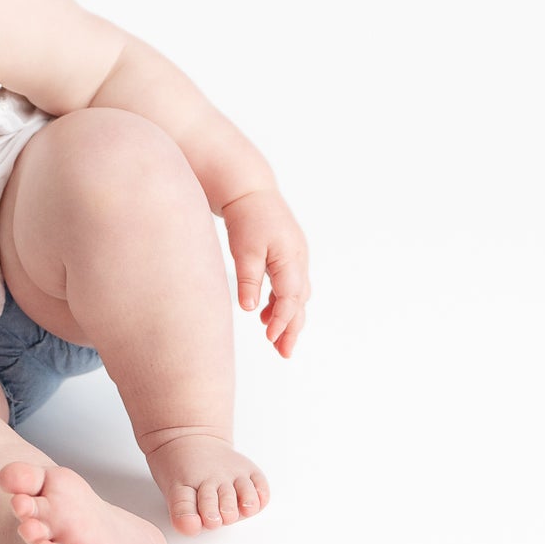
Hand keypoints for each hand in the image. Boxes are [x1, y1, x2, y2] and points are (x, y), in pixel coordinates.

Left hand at [219, 189, 309, 357]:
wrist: (250, 191)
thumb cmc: (247, 217)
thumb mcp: (244, 249)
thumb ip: (249, 279)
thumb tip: (250, 310)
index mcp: (291, 258)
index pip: (291, 298)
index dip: (283, 321)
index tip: (271, 339)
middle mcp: (299, 260)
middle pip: (299, 302)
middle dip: (292, 329)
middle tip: (283, 353)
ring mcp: (296, 258)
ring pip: (296, 296)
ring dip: (288, 318)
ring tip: (276, 341)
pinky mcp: (287, 257)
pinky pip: (289, 286)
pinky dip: (281, 303)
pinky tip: (266, 315)